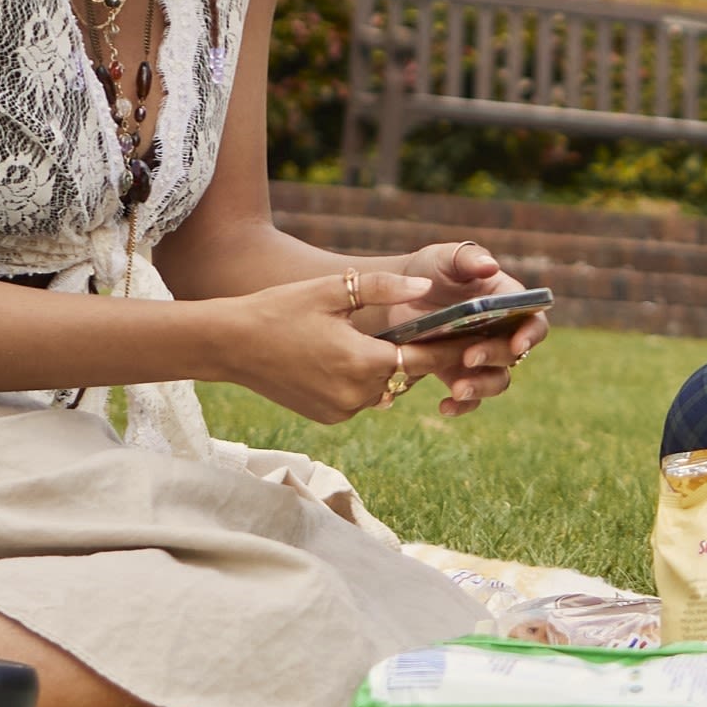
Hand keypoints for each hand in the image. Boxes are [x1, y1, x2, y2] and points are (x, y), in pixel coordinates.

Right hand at [214, 268, 446, 424]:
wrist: (230, 345)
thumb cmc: (280, 309)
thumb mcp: (332, 290)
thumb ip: (382, 288)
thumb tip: (425, 290)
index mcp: (362, 361)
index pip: (424, 359)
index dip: (449, 349)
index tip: (476, 339)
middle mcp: (356, 393)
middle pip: (403, 372)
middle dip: (411, 353)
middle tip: (427, 331)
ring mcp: (341, 410)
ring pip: (382, 387)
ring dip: (383, 368)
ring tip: (373, 340)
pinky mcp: (328, 418)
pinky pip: (360, 399)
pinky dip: (360, 381)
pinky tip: (342, 358)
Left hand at [382, 240, 548, 415]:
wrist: (396, 295)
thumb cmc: (429, 269)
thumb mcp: (445, 257)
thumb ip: (468, 259)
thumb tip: (491, 266)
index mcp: (507, 302)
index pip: (533, 321)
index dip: (530, 335)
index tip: (518, 343)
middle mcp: (500, 332)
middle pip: (513, 354)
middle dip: (495, 357)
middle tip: (469, 357)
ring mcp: (480, 356)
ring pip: (497, 380)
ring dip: (481, 388)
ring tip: (458, 390)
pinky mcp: (458, 374)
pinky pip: (469, 398)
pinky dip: (461, 406)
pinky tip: (445, 406)